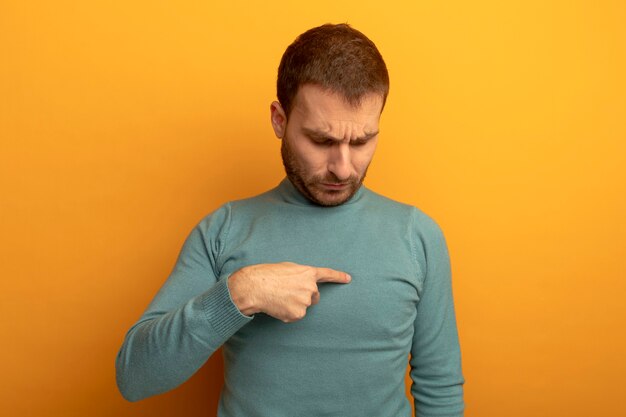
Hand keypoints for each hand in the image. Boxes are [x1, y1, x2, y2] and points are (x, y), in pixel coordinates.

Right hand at [227, 262, 350, 322]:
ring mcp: (305, 301)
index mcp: (308, 273)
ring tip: (279, 297)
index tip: (348, 279)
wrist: (256, 286)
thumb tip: (303, 284)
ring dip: (294, 305)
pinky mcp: (298, 314)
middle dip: (304, 296)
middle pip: (314, 296)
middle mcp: (310, 287)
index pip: (327, 274)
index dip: (338, 276)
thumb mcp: (287, 268)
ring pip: (303, 307)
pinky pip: (295, 316)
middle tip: (287, 293)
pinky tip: (278, 306)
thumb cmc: (268, 275)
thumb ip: (300, 275)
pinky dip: (287, 314)